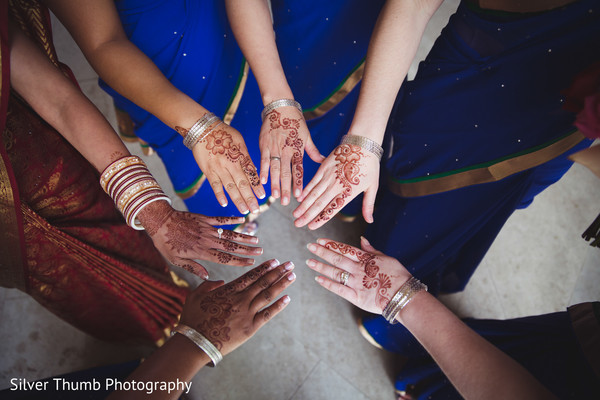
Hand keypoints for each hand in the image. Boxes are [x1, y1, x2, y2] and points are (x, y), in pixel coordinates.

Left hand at [138, 201, 262, 279]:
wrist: (160, 222)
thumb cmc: (166, 243)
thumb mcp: (176, 261)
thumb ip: (193, 268)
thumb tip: (207, 277)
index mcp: (201, 252)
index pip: (225, 258)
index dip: (239, 261)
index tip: (251, 263)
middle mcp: (207, 240)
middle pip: (231, 246)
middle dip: (247, 250)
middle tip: (261, 251)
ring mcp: (207, 228)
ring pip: (229, 233)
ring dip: (243, 236)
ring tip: (256, 239)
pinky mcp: (204, 219)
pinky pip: (221, 219)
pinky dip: (232, 219)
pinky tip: (243, 219)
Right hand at [180, 259, 294, 355]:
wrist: (195, 343)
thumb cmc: (192, 319)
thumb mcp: (195, 296)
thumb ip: (208, 285)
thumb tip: (221, 281)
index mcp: (228, 290)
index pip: (250, 276)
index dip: (264, 268)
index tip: (275, 261)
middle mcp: (240, 299)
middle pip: (263, 282)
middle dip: (278, 272)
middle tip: (290, 264)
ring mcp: (246, 313)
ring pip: (267, 295)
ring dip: (281, 284)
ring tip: (292, 275)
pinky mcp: (250, 328)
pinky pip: (267, 314)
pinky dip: (278, 306)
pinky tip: (288, 298)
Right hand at [191, 123, 265, 213]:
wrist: (203, 128)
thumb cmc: (223, 133)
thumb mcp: (239, 141)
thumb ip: (245, 156)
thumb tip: (253, 169)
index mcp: (240, 155)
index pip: (251, 173)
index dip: (257, 185)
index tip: (264, 196)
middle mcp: (231, 163)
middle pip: (242, 183)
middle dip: (250, 197)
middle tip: (256, 209)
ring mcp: (219, 168)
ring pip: (230, 187)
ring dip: (238, 200)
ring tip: (245, 211)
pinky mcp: (208, 170)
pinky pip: (214, 184)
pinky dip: (219, 194)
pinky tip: (225, 204)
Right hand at [259, 107, 323, 205]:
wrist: (280, 106)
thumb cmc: (296, 121)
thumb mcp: (307, 136)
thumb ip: (313, 151)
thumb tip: (324, 160)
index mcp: (297, 149)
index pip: (298, 169)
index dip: (298, 183)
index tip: (299, 195)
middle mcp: (286, 150)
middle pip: (286, 172)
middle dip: (286, 188)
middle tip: (286, 202)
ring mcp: (274, 148)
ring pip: (275, 169)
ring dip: (275, 183)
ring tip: (275, 197)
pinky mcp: (264, 145)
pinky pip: (263, 159)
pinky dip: (262, 171)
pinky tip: (262, 182)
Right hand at [294, 143, 379, 228]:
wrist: (363, 143)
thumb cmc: (369, 165)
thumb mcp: (373, 186)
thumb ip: (368, 205)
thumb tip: (370, 221)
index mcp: (348, 192)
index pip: (332, 209)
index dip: (321, 219)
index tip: (311, 227)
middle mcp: (336, 185)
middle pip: (319, 203)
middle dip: (307, 215)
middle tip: (297, 224)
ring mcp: (328, 176)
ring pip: (313, 194)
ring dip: (303, 205)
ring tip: (295, 214)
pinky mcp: (324, 167)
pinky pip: (313, 181)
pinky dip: (305, 190)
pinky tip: (299, 198)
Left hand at [306, 237, 410, 313]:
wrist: (404, 295)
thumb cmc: (398, 275)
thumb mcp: (386, 258)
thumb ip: (371, 250)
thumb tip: (362, 239)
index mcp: (366, 258)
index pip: (344, 249)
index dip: (331, 244)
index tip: (319, 240)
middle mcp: (358, 269)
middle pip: (336, 258)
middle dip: (322, 252)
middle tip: (309, 246)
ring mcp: (356, 283)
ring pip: (335, 272)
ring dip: (321, 266)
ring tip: (309, 262)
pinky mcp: (356, 297)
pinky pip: (338, 289)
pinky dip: (328, 284)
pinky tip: (318, 279)